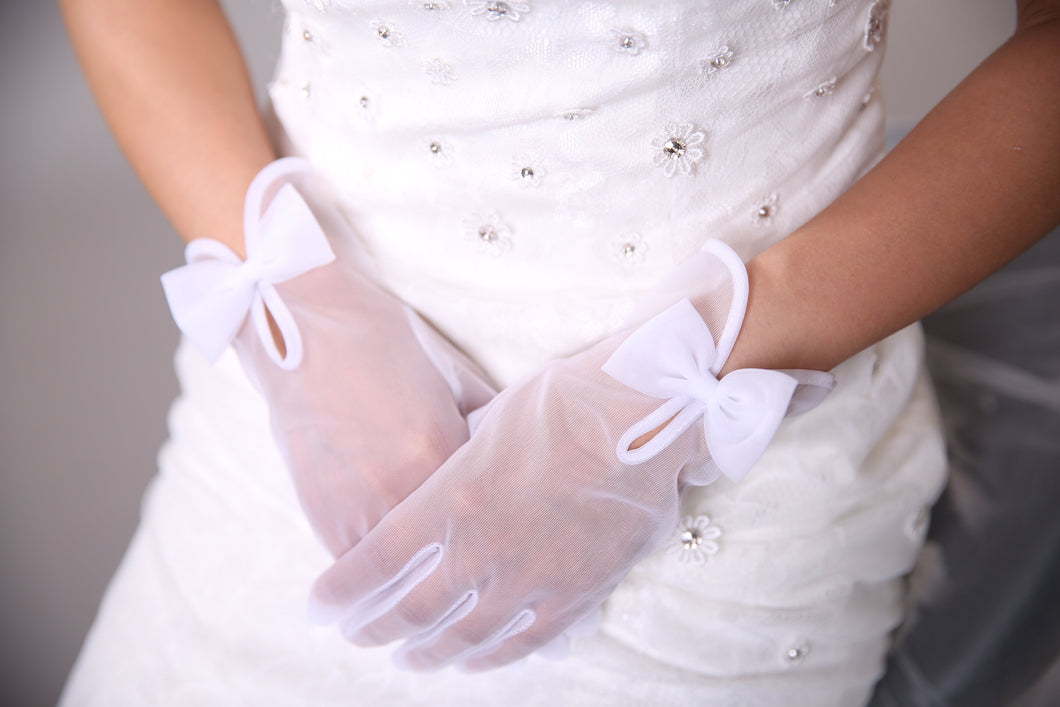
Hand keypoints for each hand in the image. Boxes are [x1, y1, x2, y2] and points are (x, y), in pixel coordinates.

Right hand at [163, 159, 494, 556]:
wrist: (303, 324)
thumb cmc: (382, 340)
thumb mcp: (453, 373)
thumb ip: (487, 418)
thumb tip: (517, 450)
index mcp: (445, 448)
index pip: (488, 510)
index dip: (495, 518)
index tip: (503, 528)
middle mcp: (405, 485)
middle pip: (447, 547)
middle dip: (461, 552)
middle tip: (474, 559)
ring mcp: (360, 504)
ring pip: (403, 569)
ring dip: (416, 569)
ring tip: (429, 566)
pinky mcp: (322, 515)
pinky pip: (358, 563)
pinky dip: (372, 566)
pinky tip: (384, 557)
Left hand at [307, 241, 832, 670]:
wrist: (645, 407)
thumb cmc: (562, 397)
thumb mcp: (487, 416)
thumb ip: (455, 462)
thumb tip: (443, 476)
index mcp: (448, 501)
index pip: (372, 568)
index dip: (340, 595)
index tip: (321, 606)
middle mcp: (481, 550)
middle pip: (411, 613)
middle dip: (376, 630)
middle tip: (360, 636)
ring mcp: (531, 578)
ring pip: (465, 637)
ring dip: (429, 653)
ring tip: (412, 658)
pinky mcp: (577, 592)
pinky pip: (525, 640)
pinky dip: (492, 656)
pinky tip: (476, 660)